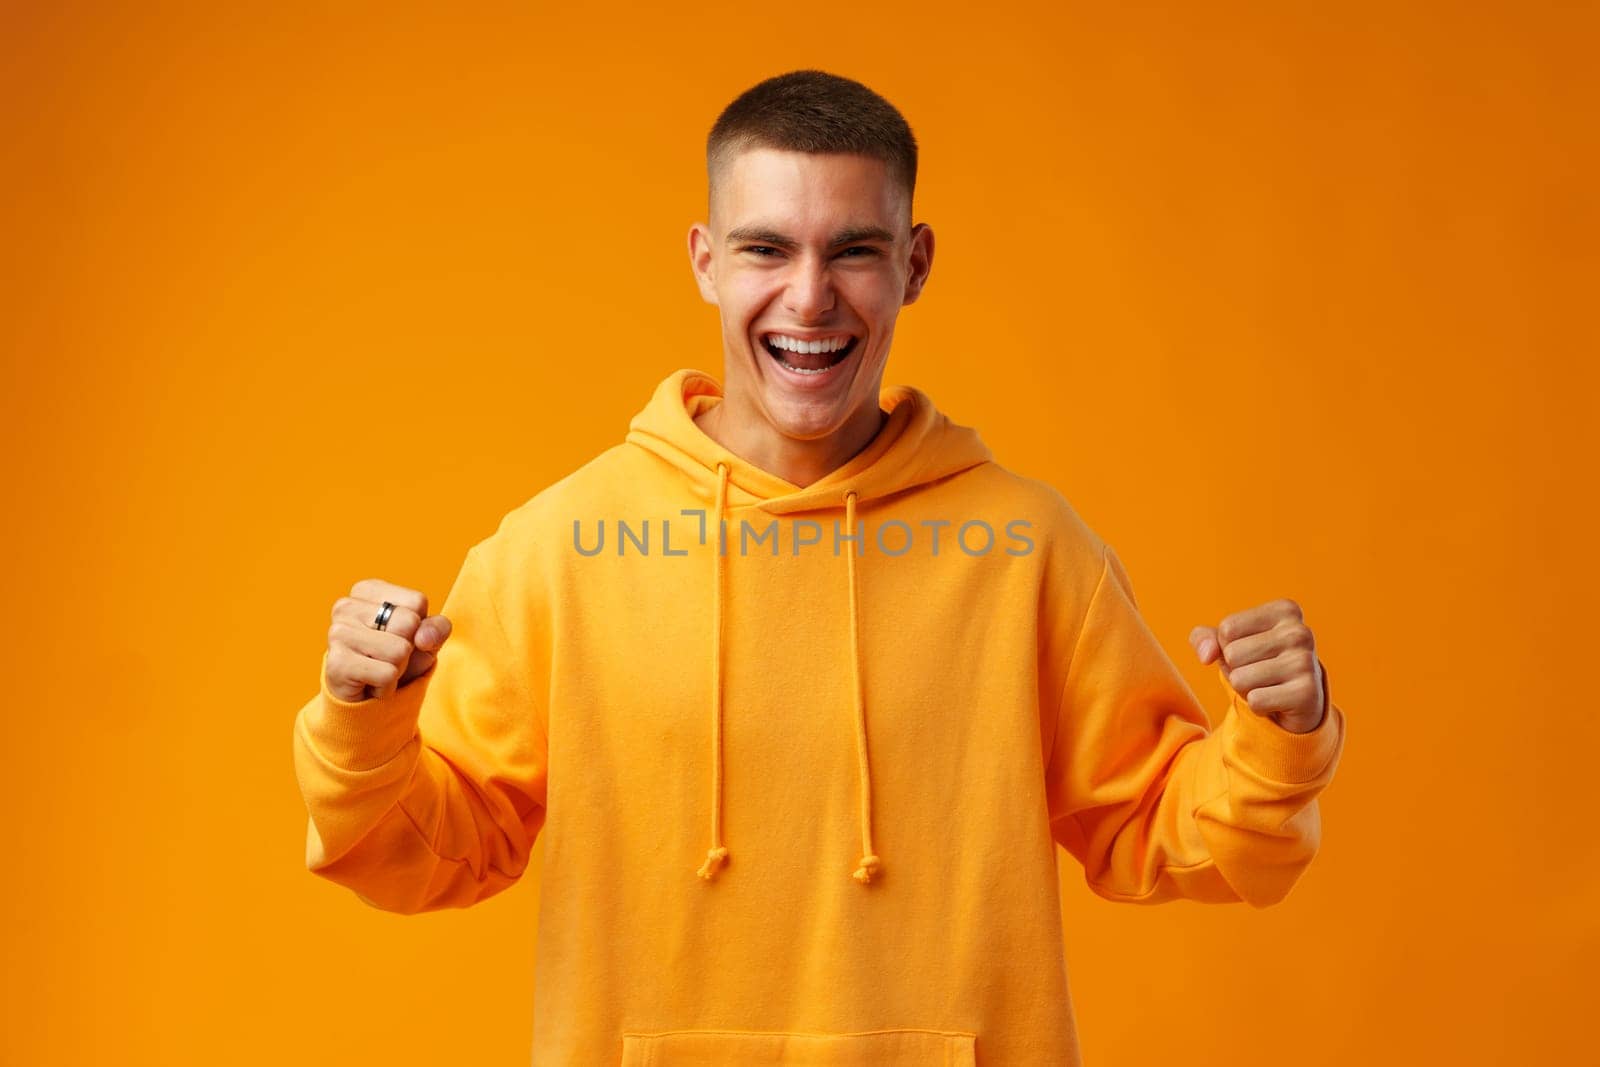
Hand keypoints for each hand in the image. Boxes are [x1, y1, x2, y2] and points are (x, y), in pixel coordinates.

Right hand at [324, 579, 452, 701]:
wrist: (367, 697)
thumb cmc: (398, 657)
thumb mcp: (427, 637)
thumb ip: (437, 628)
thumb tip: (425, 638)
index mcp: (367, 590)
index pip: (417, 601)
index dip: (419, 626)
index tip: (399, 636)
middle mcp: (346, 606)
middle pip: (408, 623)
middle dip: (408, 648)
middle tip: (388, 656)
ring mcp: (337, 633)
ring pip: (399, 651)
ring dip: (398, 669)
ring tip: (379, 668)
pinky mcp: (336, 663)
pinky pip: (387, 675)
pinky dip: (386, 686)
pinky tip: (370, 683)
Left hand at [1189, 598, 1326, 733]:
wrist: (1298, 699)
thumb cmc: (1259, 662)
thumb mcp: (1229, 642)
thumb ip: (1204, 638)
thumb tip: (1206, 655)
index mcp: (1285, 611)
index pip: (1227, 629)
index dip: (1228, 646)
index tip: (1252, 651)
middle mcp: (1299, 632)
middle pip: (1232, 655)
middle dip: (1237, 669)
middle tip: (1261, 672)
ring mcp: (1305, 662)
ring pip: (1240, 680)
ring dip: (1246, 688)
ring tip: (1268, 685)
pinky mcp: (1306, 693)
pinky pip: (1255, 701)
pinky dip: (1258, 706)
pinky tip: (1276, 701)